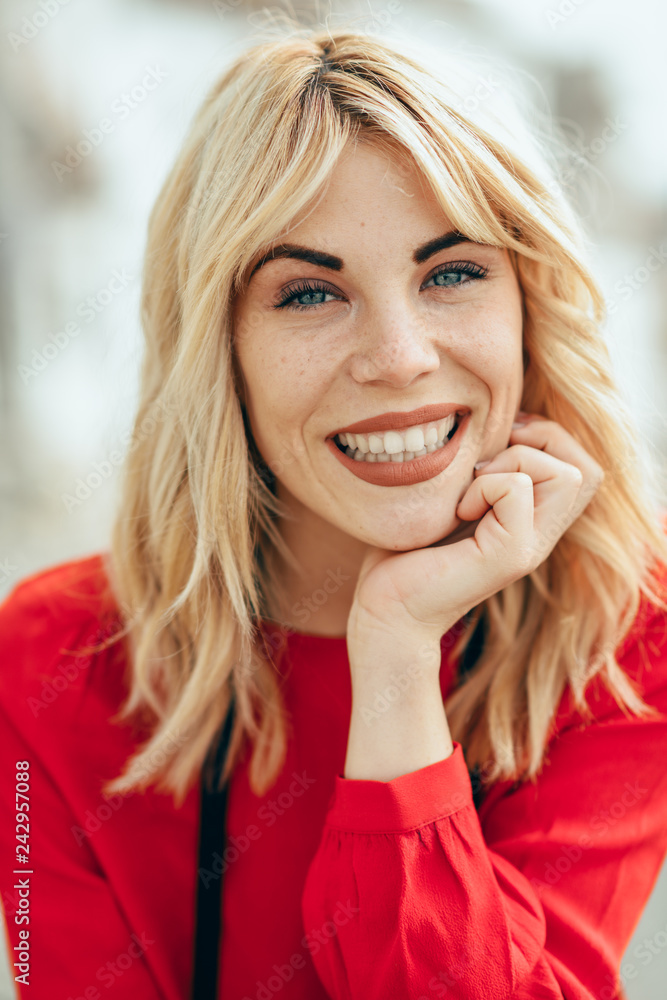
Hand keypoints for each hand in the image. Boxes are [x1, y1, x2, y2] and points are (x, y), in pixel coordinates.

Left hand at [346, 413, 604, 652]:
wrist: (384, 610)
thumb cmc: (403, 553)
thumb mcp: (448, 496)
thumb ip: (479, 469)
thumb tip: (495, 421)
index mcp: (530, 522)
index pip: (583, 468)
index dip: (548, 438)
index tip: (497, 441)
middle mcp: (538, 537)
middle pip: (587, 470)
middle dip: (542, 441)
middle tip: (488, 460)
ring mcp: (529, 549)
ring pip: (568, 474)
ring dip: (514, 462)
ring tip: (471, 488)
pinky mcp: (509, 557)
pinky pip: (518, 489)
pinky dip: (485, 485)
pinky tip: (456, 511)